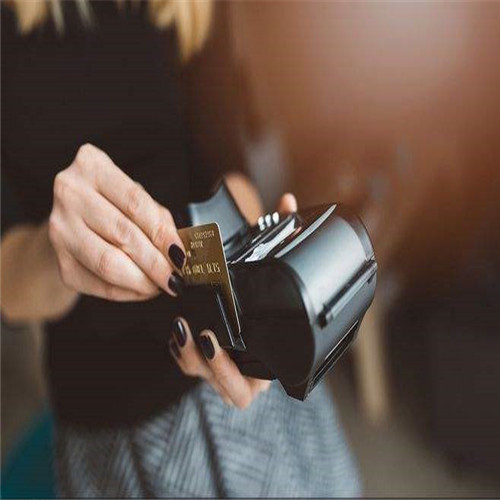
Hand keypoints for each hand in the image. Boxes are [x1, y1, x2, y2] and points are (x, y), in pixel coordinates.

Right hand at [48, 143, 185, 300]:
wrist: (74, 221)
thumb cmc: (113, 205)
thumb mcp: (135, 198)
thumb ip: (157, 218)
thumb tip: (178, 252)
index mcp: (92, 166)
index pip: (135, 203)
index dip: (162, 233)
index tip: (181, 255)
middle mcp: (70, 193)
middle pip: (122, 234)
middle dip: (156, 262)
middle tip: (175, 277)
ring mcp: (60, 228)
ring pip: (108, 263)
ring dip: (142, 281)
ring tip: (161, 285)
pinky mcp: (60, 261)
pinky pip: (99, 285)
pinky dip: (127, 292)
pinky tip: (142, 290)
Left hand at [168, 193, 297, 408]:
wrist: (246, 306)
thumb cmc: (260, 291)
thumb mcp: (266, 265)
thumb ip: (279, 234)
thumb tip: (289, 202)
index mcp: (268, 359)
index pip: (253, 383)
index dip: (234, 371)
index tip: (214, 340)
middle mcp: (248, 370)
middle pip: (231, 391)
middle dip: (214, 368)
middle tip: (202, 335)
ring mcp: (223, 368)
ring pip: (205, 381)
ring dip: (190, 358)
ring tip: (181, 327)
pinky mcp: (203, 361)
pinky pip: (189, 365)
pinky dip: (181, 350)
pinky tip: (176, 329)